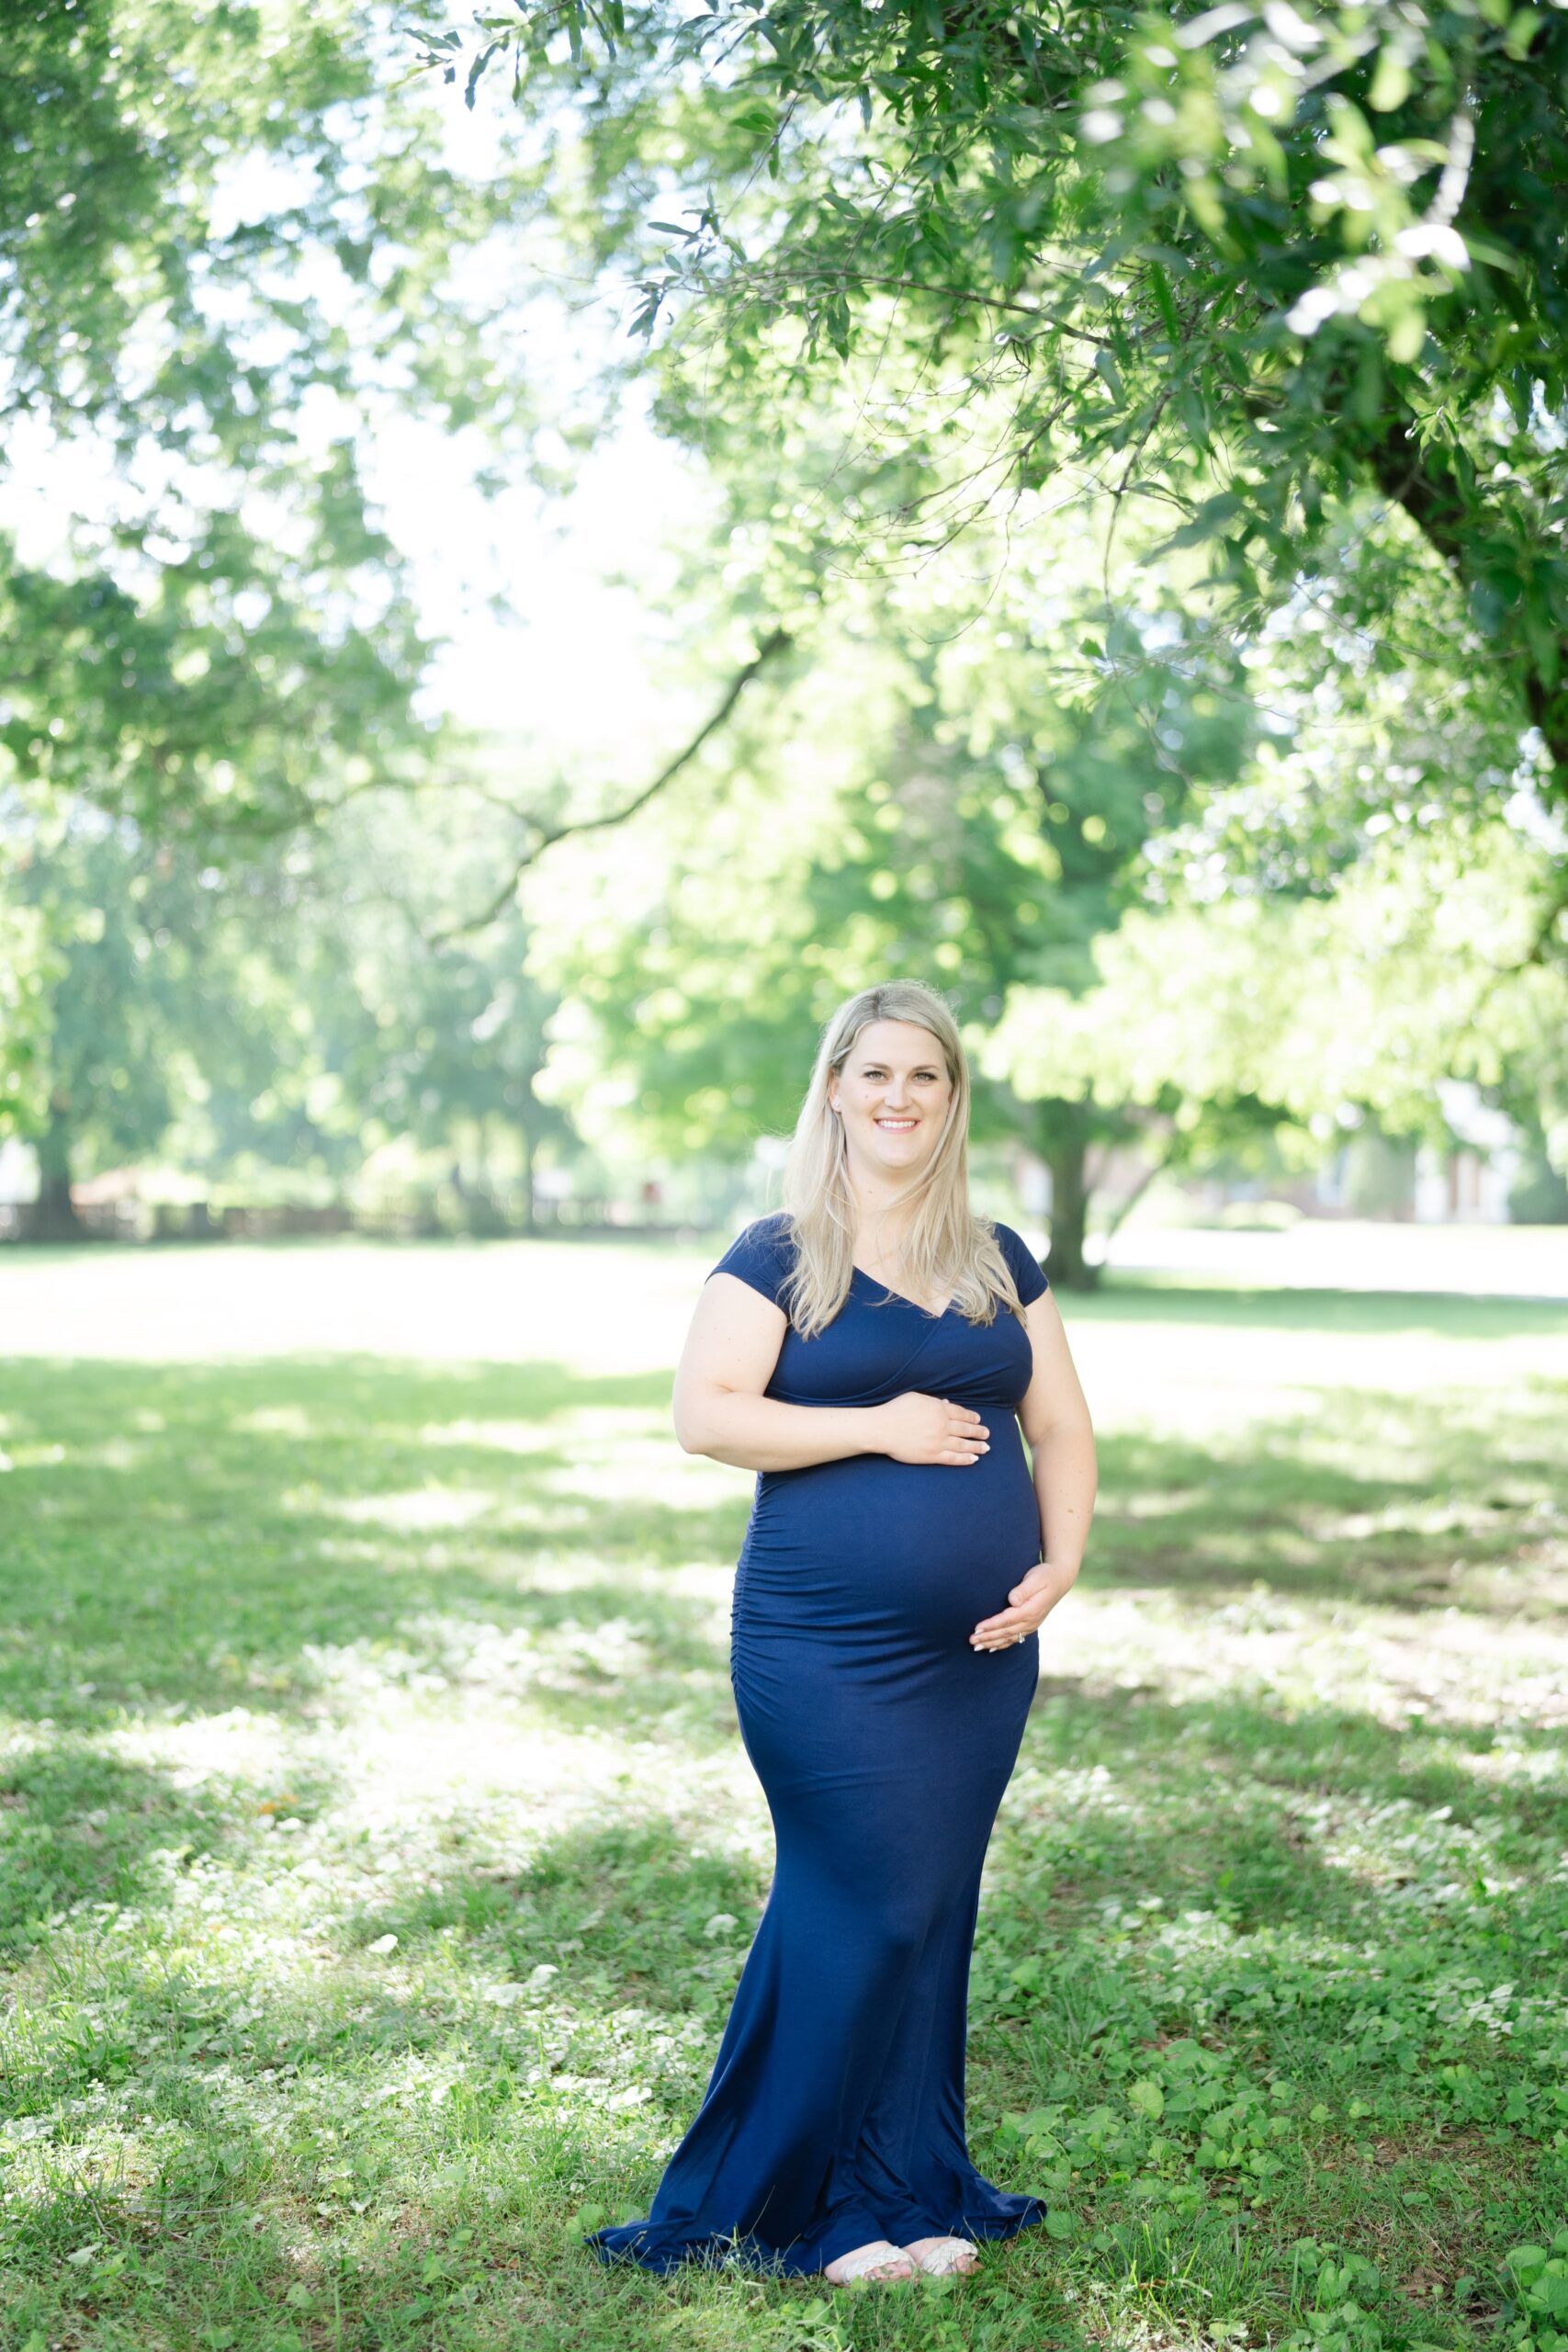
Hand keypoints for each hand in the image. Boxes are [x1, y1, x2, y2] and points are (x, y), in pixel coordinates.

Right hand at [870, 1392, 990, 1466]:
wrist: (882, 1428)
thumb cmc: (895, 1410)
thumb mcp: (915, 1398)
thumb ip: (933, 1401)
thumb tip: (947, 1403)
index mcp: (938, 1409)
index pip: (961, 1413)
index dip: (971, 1417)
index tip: (978, 1420)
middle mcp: (942, 1425)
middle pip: (965, 1429)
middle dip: (978, 1432)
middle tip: (987, 1434)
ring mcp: (938, 1441)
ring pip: (963, 1445)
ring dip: (977, 1446)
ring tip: (986, 1448)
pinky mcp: (932, 1455)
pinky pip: (953, 1458)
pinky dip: (965, 1459)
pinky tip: (974, 1459)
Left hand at [970, 1559, 1075, 1651]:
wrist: (1060, 1580)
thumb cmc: (1045, 1575)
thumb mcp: (1035, 1578)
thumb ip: (1023, 1590)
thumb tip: (1012, 1600)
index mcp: (1031, 1610)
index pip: (1006, 1620)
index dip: (991, 1625)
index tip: (976, 1628)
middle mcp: (1031, 1621)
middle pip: (1005, 1632)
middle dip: (987, 1637)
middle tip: (971, 1641)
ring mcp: (1031, 1625)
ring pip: (1009, 1638)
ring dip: (992, 1643)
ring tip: (976, 1647)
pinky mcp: (1030, 1625)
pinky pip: (1015, 1638)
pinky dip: (1002, 1644)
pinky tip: (991, 1648)